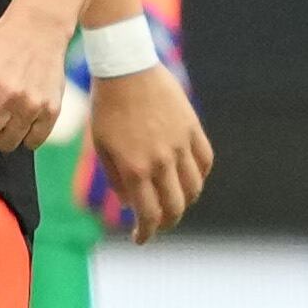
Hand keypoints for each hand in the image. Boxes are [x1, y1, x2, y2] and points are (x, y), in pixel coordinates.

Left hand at [84, 53, 211, 237]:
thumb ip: (116, 178)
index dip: (146, 233)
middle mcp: (161, 160)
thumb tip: (131, 204)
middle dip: (166, 222)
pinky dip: (200, 174)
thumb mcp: (102, 146)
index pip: (149, 214)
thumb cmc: (106, 108)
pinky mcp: (192, 127)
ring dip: (185, 200)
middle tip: (158, 224)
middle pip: (175, 206)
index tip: (141, 239)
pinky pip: (205, 160)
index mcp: (135, 168)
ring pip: (194, 186)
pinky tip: (189, 176)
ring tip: (174, 201)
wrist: (126, 68)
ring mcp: (180, 144)